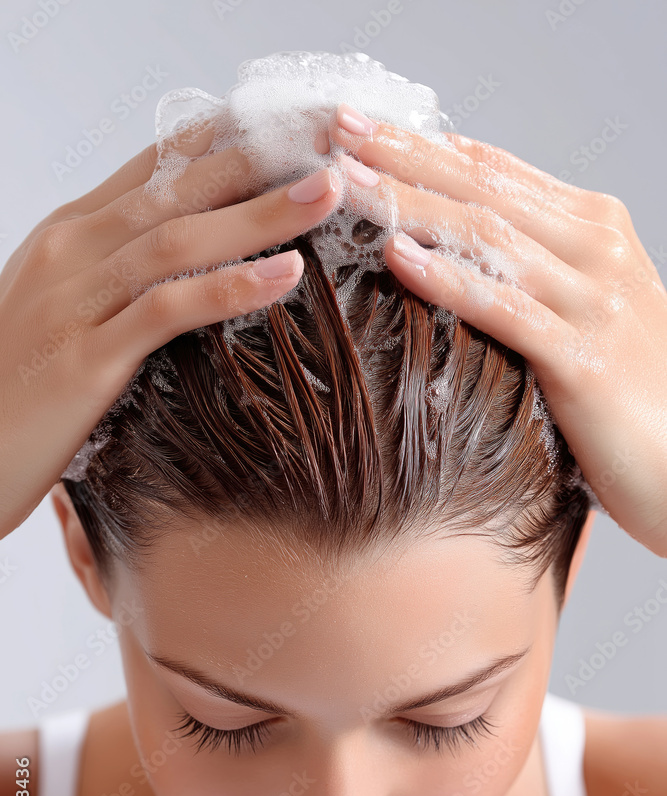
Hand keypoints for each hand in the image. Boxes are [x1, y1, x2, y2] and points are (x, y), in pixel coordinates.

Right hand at [0, 115, 339, 539]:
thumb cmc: (14, 384)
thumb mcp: (61, 308)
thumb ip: (115, 277)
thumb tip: (188, 265)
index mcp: (70, 234)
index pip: (156, 166)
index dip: (227, 139)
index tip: (291, 125)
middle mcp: (71, 252)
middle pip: (176, 187)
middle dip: (259, 158)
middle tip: (329, 138)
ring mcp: (75, 301)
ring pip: (176, 239)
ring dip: (259, 214)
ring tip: (327, 194)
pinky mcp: (84, 359)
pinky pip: (166, 311)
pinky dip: (228, 289)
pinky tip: (284, 274)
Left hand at [328, 103, 666, 557]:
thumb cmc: (625, 389)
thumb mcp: (582, 308)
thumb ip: (532, 270)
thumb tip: (449, 249)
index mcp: (594, 229)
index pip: (496, 170)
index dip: (425, 144)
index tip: (363, 127)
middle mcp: (597, 249)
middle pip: (485, 187)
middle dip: (405, 156)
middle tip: (340, 133)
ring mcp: (594, 299)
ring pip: (489, 236)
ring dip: (412, 206)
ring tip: (347, 186)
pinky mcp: (583, 357)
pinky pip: (504, 308)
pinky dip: (448, 279)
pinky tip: (398, 257)